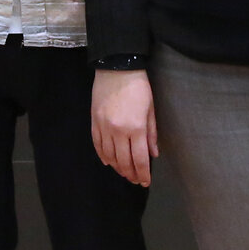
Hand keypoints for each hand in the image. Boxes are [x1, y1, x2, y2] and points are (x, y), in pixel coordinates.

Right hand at [91, 69, 157, 186]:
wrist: (116, 68)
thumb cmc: (138, 87)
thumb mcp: (151, 110)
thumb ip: (152, 134)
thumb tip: (154, 154)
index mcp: (136, 128)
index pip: (140, 159)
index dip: (143, 173)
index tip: (145, 181)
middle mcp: (119, 131)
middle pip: (124, 161)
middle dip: (131, 174)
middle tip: (136, 180)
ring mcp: (104, 128)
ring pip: (109, 156)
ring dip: (117, 168)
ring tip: (124, 172)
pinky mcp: (94, 122)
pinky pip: (97, 145)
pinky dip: (103, 156)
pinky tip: (109, 162)